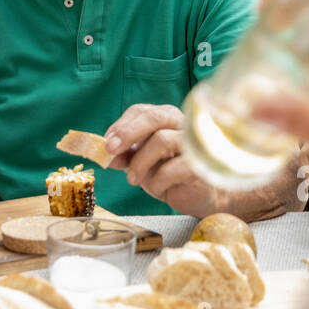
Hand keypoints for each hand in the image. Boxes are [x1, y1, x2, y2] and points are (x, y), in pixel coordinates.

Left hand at [105, 103, 307, 220]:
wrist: (203, 197)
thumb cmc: (172, 175)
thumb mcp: (143, 164)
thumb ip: (126, 156)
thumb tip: (105, 154)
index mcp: (167, 119)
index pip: (141, 111)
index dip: (121, 125)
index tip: (107, 143)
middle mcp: (183, 124)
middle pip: (154, 117)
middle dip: (128, 133)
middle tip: (111, 150)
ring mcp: (195, 143)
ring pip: (162, 140)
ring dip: (141, 163)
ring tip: (135, 180)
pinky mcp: (203, 165)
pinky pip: (174, 168)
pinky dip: (159, 180)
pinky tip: (158, 189)